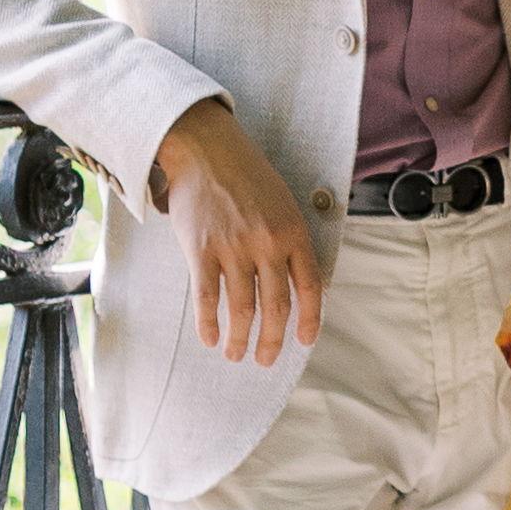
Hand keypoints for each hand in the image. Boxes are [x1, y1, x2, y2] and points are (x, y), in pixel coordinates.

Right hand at [147, 97, 322, 365]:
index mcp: (293, 232)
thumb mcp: (283, 203)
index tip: (304, 341)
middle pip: (276, 307)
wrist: (206, 149)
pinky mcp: (201, 250)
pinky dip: (209, 325)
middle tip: (266, 360)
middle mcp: (267, 244)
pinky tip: (210, 339)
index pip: (310, 287)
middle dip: (272, 341)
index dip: (310, 319)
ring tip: (236, 355)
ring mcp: (233, 248)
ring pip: (242, 309)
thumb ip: (291, 241)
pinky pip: (207, 299)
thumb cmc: (247, 176)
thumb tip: (303, 283)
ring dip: (240, 339)